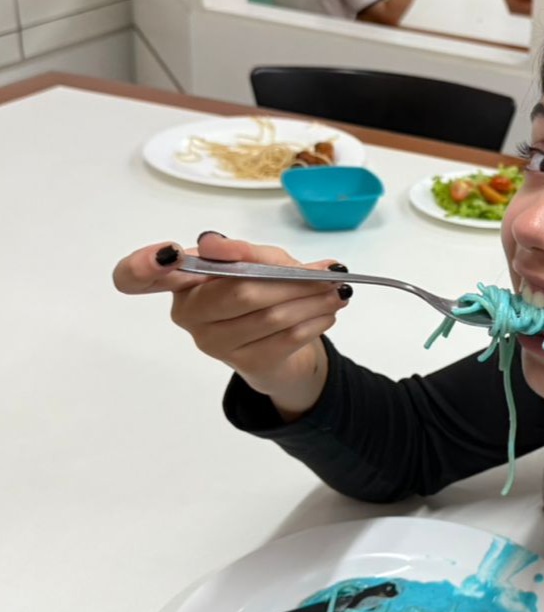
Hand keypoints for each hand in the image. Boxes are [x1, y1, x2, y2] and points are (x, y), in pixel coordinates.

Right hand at [113, 233, 351, 417]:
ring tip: (338, 293)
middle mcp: (188, 314)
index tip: (168, 253)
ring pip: (269, 316)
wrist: (279, 347)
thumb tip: (226, 246)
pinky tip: (328, 313)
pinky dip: (314, 322)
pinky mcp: (244, 364)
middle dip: (291, 281)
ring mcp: (213, 343)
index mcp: (181, 281)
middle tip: (329, 275)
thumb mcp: (261, 262)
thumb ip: (251, 253)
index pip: (137, 276)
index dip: (143, 264)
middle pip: (238, 291)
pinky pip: (285, 339)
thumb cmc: (262, 291)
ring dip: (312, 301)